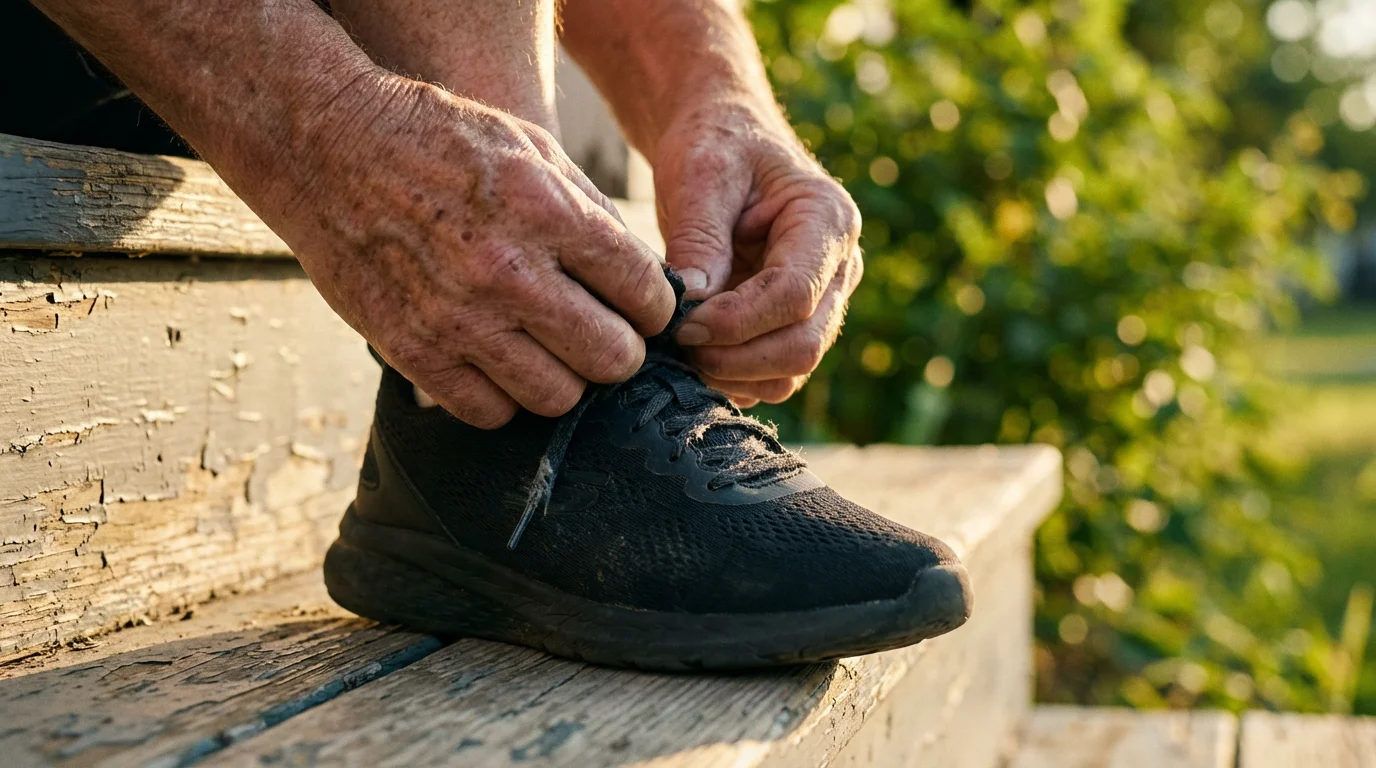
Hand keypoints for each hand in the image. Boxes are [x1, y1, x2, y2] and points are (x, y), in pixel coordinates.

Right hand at [252, 72, 675, 426]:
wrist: (325, 145)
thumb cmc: (437, 140)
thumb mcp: (531, 147)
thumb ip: (591, 214)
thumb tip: (646, 277)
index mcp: (547, 212)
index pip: (645, 294)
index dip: (654, 307)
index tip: (640, 306)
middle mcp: (507, 272)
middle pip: (611, 358)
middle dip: (620, 350)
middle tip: (604, 335)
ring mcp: (457, 319)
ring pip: (557, 397)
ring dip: (564, 379)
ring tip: (549, 349)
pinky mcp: (412, 351)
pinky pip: (489, 413)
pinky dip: (504, 397)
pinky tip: (499, 362)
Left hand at [655, 101, 862, 407]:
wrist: (725, 143)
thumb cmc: (716, 145)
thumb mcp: (702, 174)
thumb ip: (699, 238)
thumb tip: (690, 309)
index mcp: (827, 221)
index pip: (794, 294)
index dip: (737, 322)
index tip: (681, 326)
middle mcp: (837, 268)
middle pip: (803, 343)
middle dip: (736, 358)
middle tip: (676, 346)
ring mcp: (821, 302)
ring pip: (791, 370)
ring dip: (733, 375)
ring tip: (678, 351)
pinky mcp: (794, 325)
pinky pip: (773, 375)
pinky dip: (732, 378)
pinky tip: (690, 354)